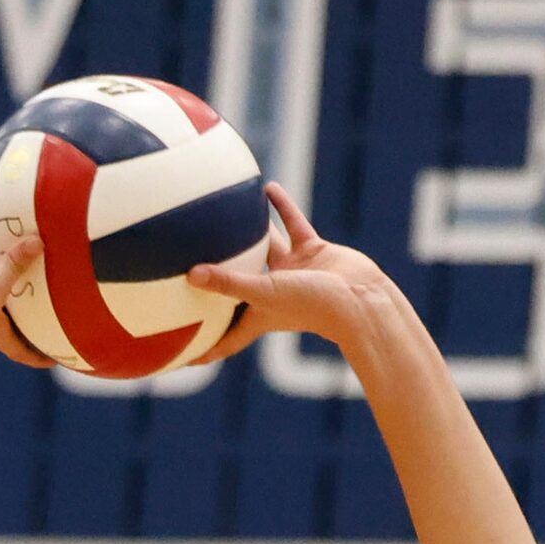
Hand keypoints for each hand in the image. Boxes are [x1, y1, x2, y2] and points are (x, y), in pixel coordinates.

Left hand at [188, 182, 404, 362]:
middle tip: (189, 263)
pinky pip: (292, 224)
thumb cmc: (314, 306)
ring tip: (227, 212)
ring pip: (265, 247)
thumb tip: (191, 275)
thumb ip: (228, 283)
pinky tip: (267, 187)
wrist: (360, 298)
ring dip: (248, 231)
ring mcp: (294, 272)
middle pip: (239, 285)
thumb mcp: (264, 294)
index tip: (184, 356)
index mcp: (260, 314)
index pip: (228, 336)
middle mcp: (274, 293)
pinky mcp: (313, 252)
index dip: (208, 346)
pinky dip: (281, 206)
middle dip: (219, 277)